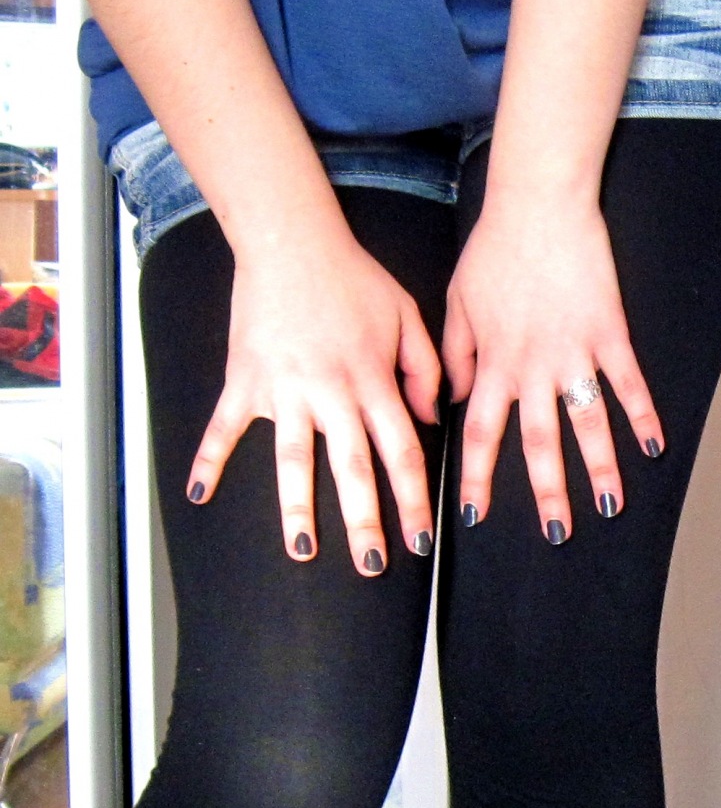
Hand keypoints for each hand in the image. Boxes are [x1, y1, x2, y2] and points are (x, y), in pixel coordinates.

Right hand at [189, 228, 441, 572]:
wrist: (291, 241)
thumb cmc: (354, 277)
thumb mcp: (408, 316)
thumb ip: (426, 369)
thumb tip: (433, 420)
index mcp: (373, 380)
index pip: (402, 451)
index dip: (415, 499)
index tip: (424, 540)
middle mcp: (330, 392)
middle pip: (353, 467)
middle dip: (365, 521)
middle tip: (373, 565)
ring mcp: (284, 389)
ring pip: (293, 459)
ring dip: (297, 507)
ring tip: (302, 551)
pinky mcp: (245, 380)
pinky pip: (225, 426)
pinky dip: (209, 458)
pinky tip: (199, 494)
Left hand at [443, 192, 661, 538]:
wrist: (539, 205)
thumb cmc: (493, 248)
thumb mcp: (455, 301)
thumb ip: (453, 355)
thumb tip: (450, 400)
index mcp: (493, 361)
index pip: (479, 433)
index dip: (477, 477)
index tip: (475, 515)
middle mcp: (533, 367)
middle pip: (539, 444)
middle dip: (547, 494)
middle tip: (557, 534)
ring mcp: (575, 352)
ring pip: (588, 424)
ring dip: (601, 469)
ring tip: (610, 507)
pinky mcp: (611, 333)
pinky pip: (629, 384)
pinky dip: (644, 417)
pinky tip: (657, 447)